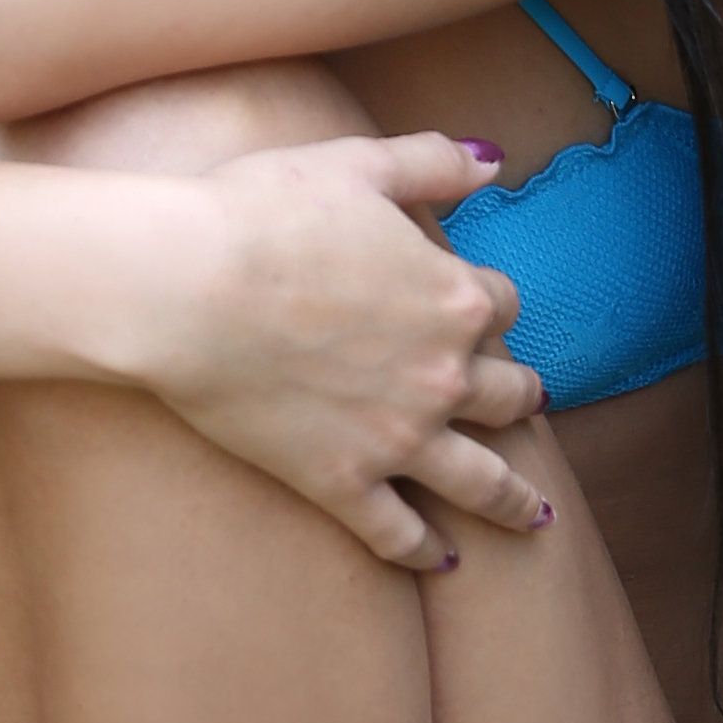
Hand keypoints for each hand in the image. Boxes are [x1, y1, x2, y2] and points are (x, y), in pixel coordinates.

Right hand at [132, 133, 550, 573]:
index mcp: (452, 296)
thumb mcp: (357, 165)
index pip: (500, 303)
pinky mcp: (341, 482)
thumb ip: (434, 162)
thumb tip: (493, 161)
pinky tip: (441, 560)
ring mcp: (397, 437)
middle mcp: (442, 375)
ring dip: (514, 498)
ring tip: (535, 516)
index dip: (486, 301)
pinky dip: (423, 551)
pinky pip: (397, 532)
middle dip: (519, 396)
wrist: (186, 287)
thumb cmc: (262, 214)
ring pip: (479, 479)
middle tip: (524, 403)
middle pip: (508, 393)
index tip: (471, 305)